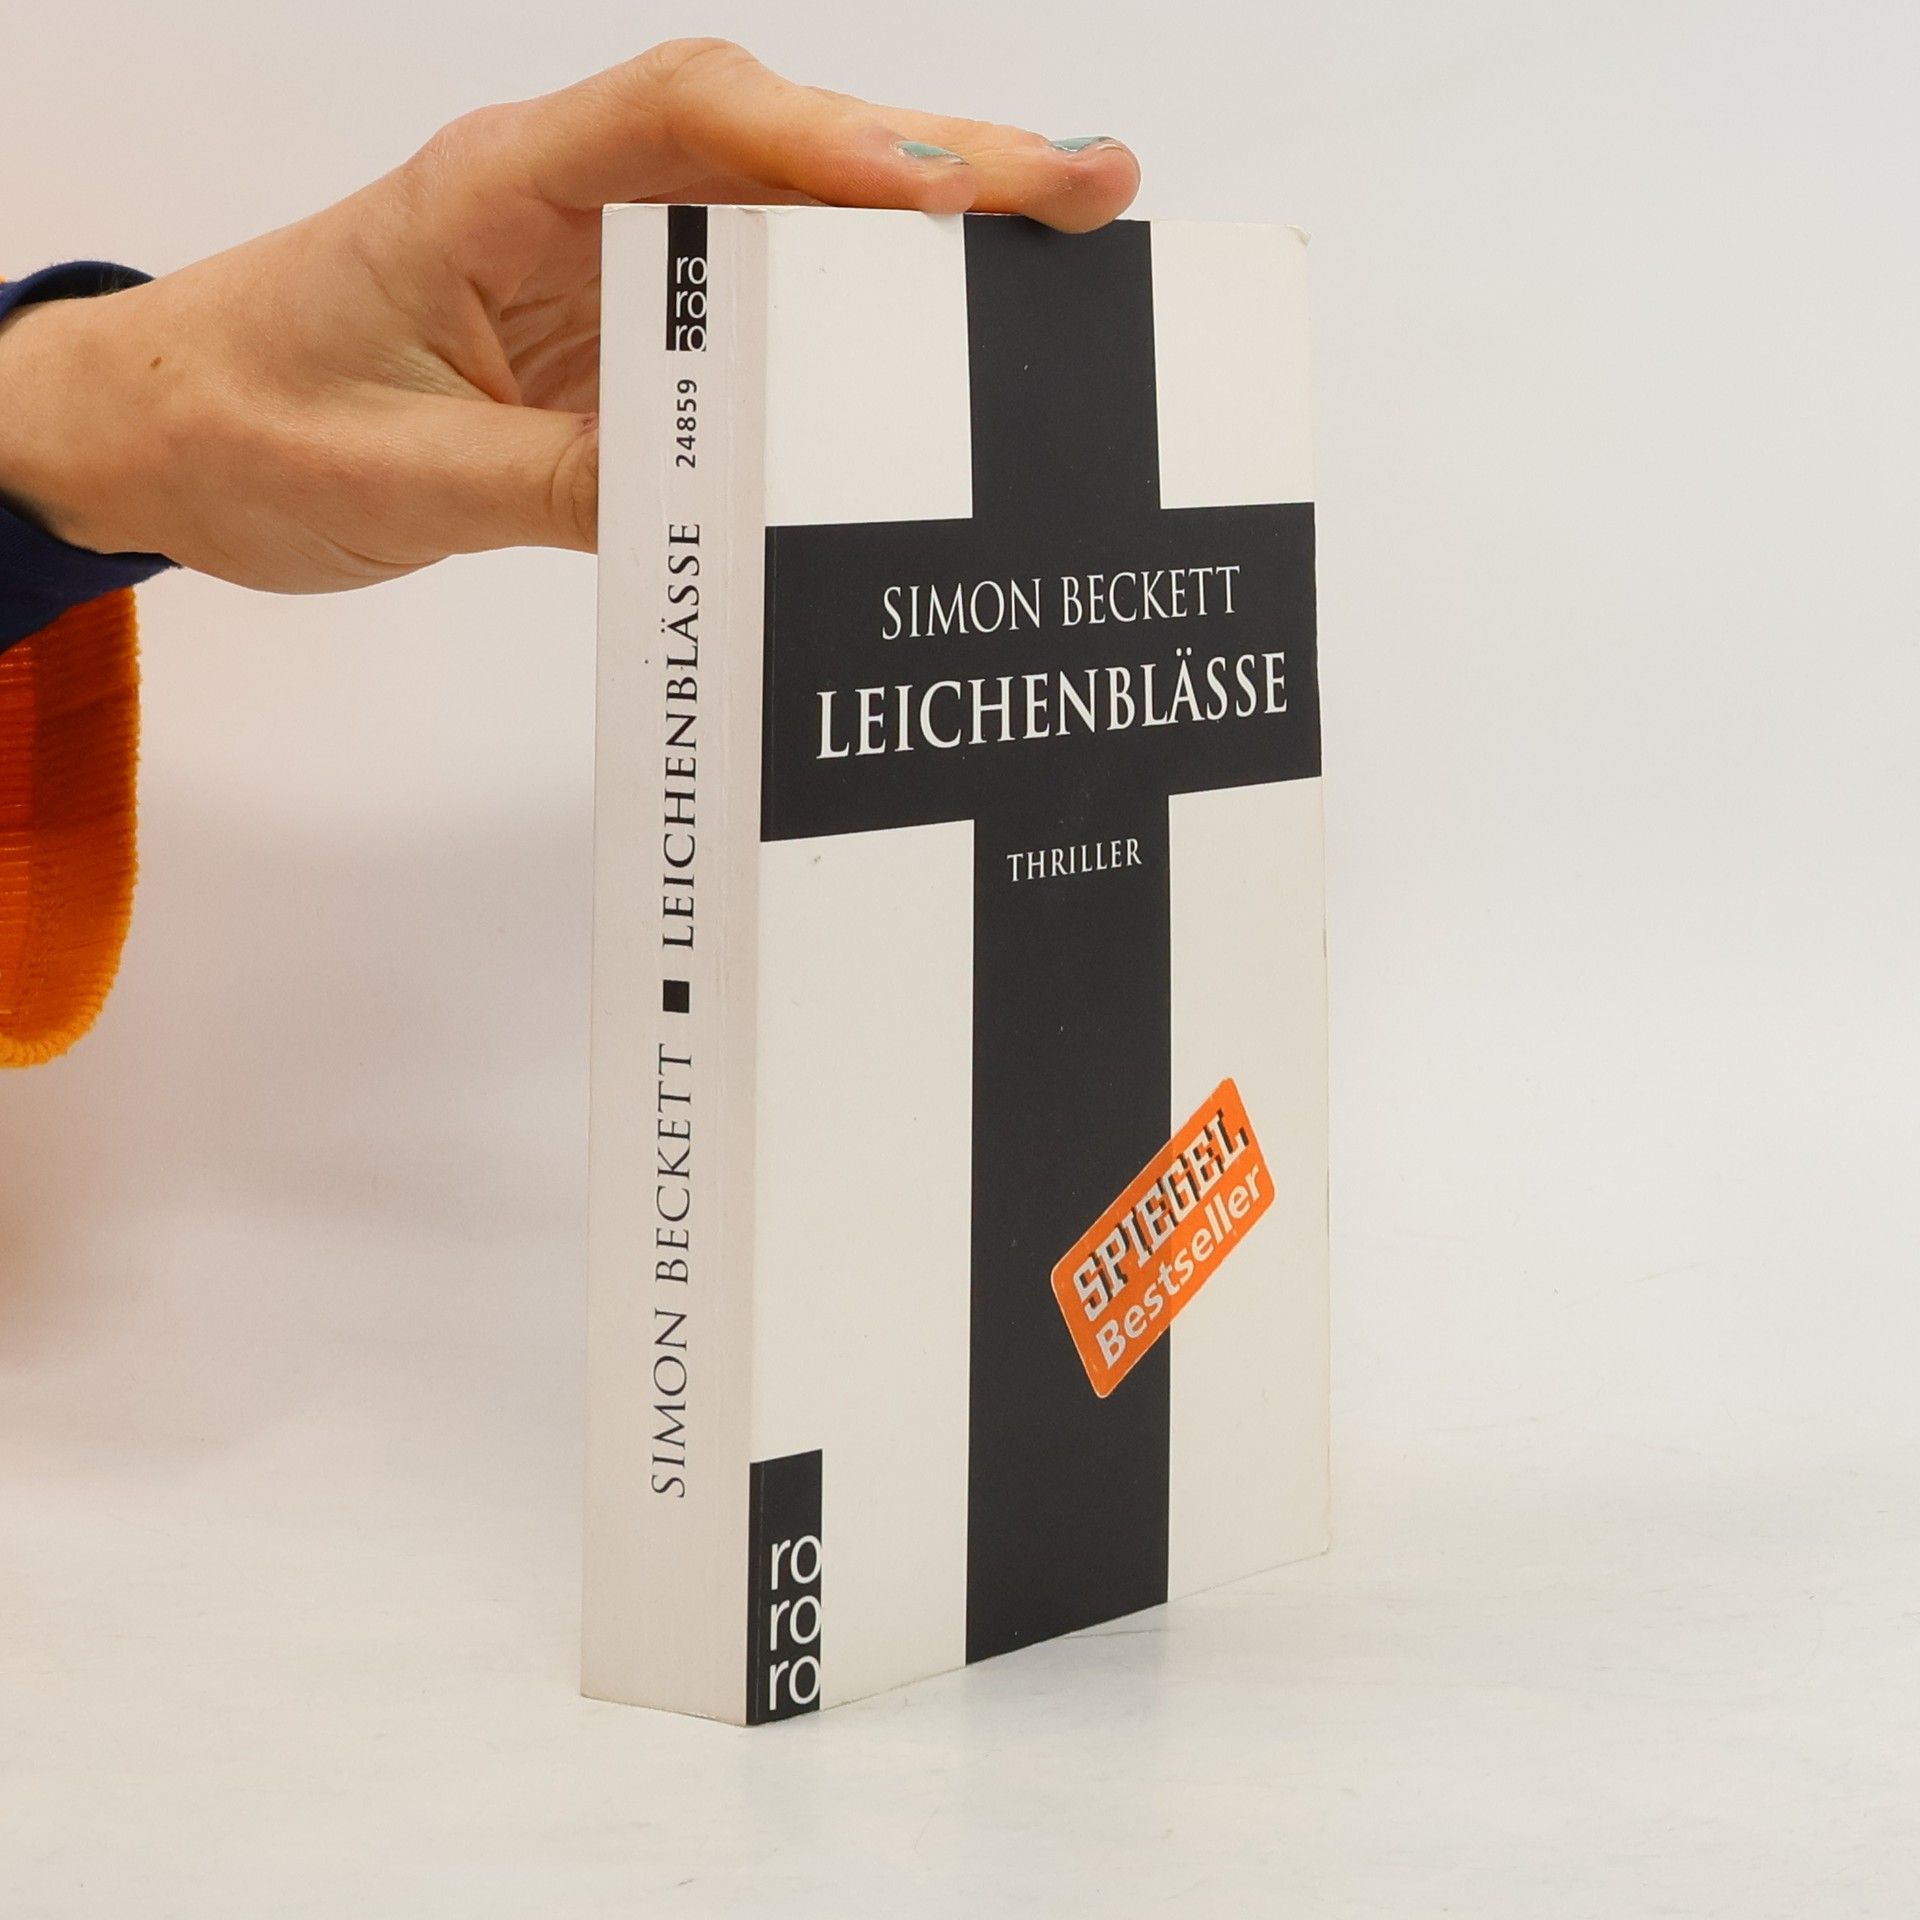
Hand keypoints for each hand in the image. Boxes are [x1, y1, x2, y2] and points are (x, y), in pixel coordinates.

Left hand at [0, 41, 1139, 591]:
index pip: (686, 120)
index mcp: (495, 188)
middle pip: (777, 141)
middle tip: (1090, 189)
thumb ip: (553, 483)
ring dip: (921, 224)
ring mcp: (599, 259)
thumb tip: (718, 502)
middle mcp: (566, 197)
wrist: (161, 431)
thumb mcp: (394, 477)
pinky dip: (849, 308)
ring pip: (783, 212)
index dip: (830, 149)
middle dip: (939, 159)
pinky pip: (750, 301)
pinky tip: (932, 334)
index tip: (947, 197)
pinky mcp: (613, 331)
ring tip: (1063, 245)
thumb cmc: (240, 422)